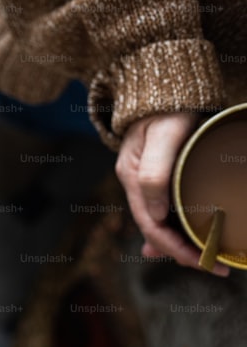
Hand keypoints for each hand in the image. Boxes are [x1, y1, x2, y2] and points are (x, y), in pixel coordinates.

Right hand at [115, 112, 229, 276]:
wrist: (162, 81)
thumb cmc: (166, 106)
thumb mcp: (163, 137)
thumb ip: (155, 174)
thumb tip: (156, 213)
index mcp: (133, 178)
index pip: (151, 225)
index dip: (175, 248)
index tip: (203, 261)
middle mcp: (135, 183)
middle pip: (155, 229)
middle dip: (182, 251)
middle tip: (213, 265)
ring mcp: (144, 179)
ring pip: (160, 221)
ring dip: (180, 243)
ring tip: (203, 258)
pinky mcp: (157, 174)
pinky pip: (165, 209)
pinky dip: (176, 227)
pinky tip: (181, 240)